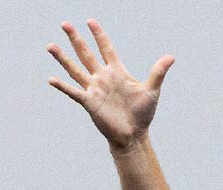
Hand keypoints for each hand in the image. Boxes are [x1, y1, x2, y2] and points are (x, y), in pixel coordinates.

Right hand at [47, 20, 173, 150]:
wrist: (134, 135)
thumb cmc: (143, 114)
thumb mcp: (152, 90)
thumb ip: (158, 72)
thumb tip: (171, 57)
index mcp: (117, 71)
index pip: (106, 48)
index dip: (99, 35)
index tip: (91, 21)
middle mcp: (102, 77)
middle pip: (86, 53)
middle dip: (76, 39)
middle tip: (65, 24)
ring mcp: (94, 89)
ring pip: (75, 69)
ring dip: (63, 58)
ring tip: (50, 45)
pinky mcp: (89, 102)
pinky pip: (73, 92)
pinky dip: (63, 86)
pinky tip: (51, 79)